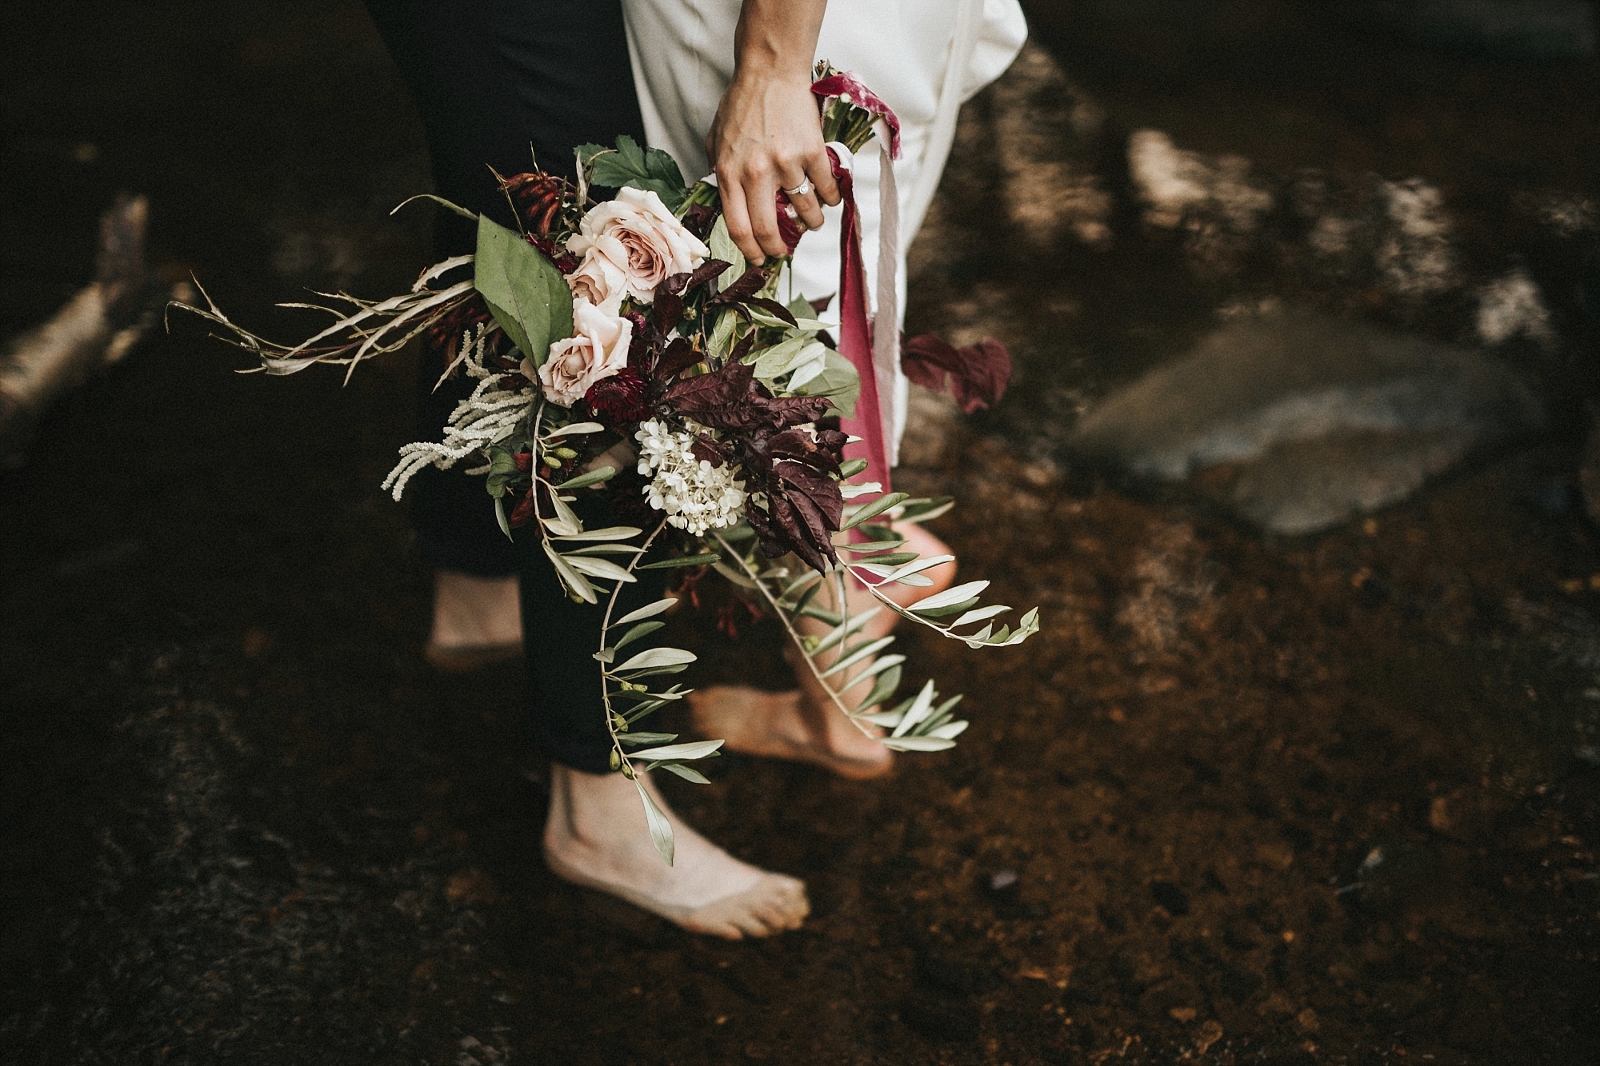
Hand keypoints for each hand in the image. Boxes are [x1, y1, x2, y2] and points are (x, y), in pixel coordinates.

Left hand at [706, 1, 840, 264]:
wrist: (770, 73)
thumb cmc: (742, 104)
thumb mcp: (716, 139)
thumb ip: (720, 171)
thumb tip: (726, 201)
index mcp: (730, 172)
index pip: (738, 226)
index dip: (749, 250)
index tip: (758, 259)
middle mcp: (757, 173)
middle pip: (769, 229)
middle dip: (778, 249)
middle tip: (784, 252)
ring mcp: (786, 164)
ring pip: (805, 212)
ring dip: (812, 224)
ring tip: (813, 223)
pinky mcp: (812, 153)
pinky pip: (827, 189)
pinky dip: (831, 199)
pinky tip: (829, 199)